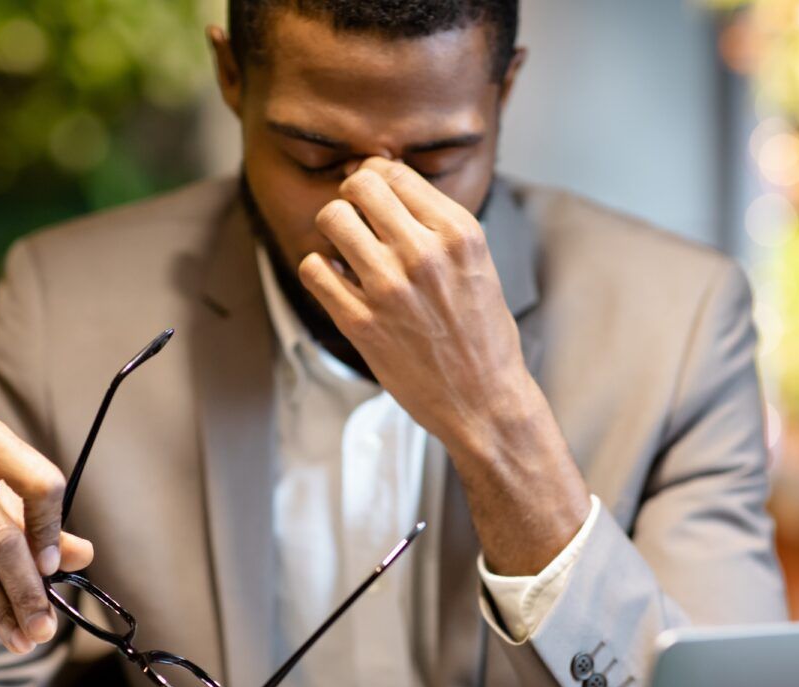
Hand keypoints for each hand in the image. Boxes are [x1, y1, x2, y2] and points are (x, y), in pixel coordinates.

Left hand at [300, 157, 591, 575]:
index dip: (376, 177)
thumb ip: (437, 225)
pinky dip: (319, 270)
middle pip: (360, 186)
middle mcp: (424, 253)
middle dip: (352, 197)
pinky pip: (315, 269)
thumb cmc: (483, 336)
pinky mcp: (361, 323)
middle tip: (357, 218)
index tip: (374, 195)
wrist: (484, 402)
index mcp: (459, 233)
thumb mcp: (478, 264)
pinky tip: (337, 281)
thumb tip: (387, 182)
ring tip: (346, 250)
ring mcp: (389, 288)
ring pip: (332, 220)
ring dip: (333, 231)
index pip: (395, 172)